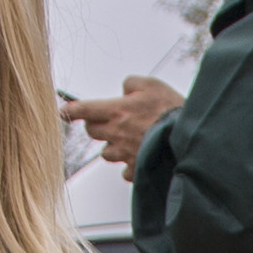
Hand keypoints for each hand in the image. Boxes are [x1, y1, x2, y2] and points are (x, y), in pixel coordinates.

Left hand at [63, 76, 178, 167]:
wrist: (188, 139)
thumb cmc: (171, 111)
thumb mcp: (153, 84)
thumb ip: (131, 83)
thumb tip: (124, 89)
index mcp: (116, 111)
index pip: (83, 109)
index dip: (70, 110)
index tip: (63, 111)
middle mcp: (116, 133)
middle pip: (92, 131)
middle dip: (97, 125)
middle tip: (112, 120)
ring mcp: (124, 153)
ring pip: (106, 152)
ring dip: (113, 145)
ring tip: (130, 139)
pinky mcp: (136, 169)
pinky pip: (125, 169)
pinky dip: (130, 164)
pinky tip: (141, 156)